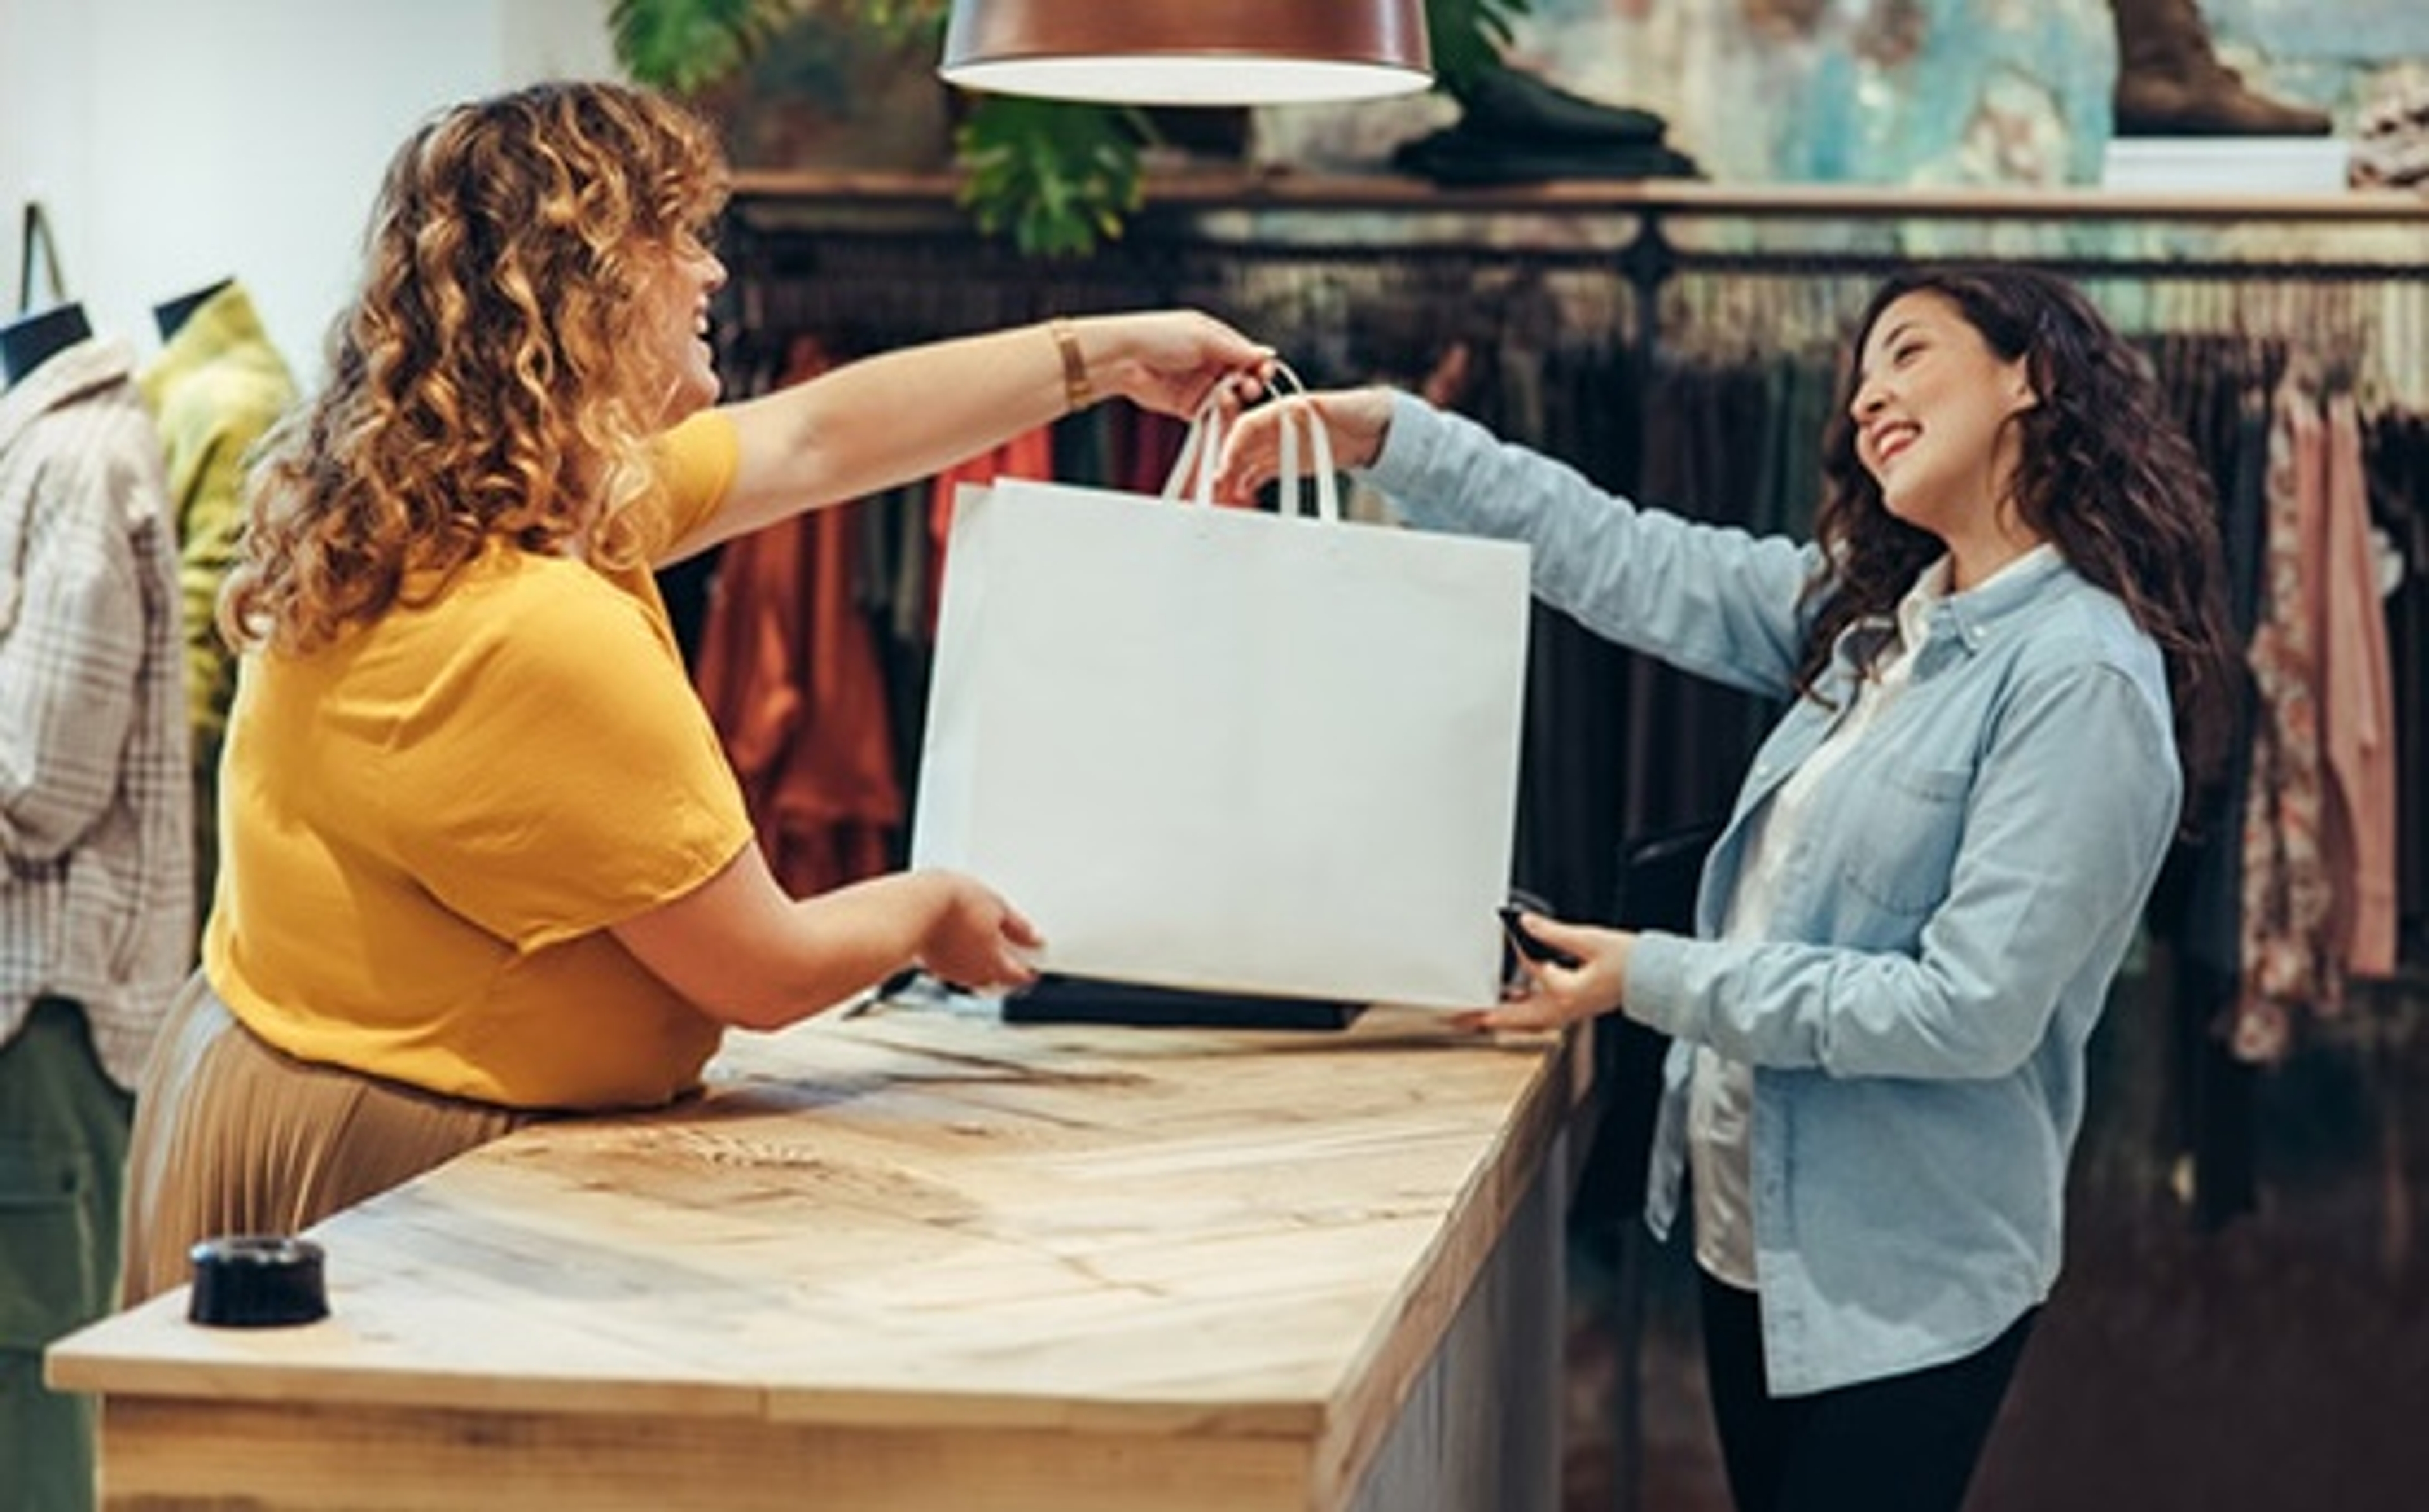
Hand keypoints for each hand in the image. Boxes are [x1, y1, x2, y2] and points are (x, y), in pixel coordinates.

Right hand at [914, 871, 1043, 993]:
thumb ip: (1018, 927)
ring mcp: (949, 971)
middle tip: (1012, 952)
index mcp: (993, 964)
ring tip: (984, 940)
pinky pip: (952, 966)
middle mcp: (972, 975)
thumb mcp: (996, 906)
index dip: (1030, 970)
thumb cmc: (953, 903)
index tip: (1034, 963)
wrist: (913, 903)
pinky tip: (958, 939)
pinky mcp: (930, 963)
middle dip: (1005, 969)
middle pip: (996, 980)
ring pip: (972, 975)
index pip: (1019, 977)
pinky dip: (960, 957)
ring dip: (981, 963)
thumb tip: (1033, 939)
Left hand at [1082, 310, 1274, 419]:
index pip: (1247, 354)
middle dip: (1251, 383)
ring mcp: (1199, 385)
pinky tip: (1221, 409)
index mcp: (1215, 339)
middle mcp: (1210, 362)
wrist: (1123, 359)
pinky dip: (1219, 414)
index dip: (1259, 364)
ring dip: (1235, 398)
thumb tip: (1267, 353)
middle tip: (1251, 387)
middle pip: (1242, 377)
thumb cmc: (1158, 336)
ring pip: (1230, 397)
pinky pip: (1211, 414)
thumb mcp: (1202, 336)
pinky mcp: (1188, 406)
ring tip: (1230, 395)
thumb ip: (1236, 349)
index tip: (1266, 372)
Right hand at [1212, 386, 1394, 504]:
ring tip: (1223, 495)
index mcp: (1282, 408)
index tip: (1227, 464)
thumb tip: (1300, 407)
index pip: (1248, 425)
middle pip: (1242, 445)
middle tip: (1215, 486)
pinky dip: (1249, 482)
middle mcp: (1276, 426)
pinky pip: (1262, 472)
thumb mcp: (1336, 407)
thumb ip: (1315, 408)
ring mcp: (1280, 444)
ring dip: (1234, 476)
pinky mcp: (1288, 461)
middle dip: (1226, 464)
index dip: (1235, 444)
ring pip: (1248, 461)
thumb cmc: (1356, 409)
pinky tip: (1241, 493)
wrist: (1375, 427)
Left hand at [1454, 912, 1633, 1033]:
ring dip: (1500, 1017)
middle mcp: (1562, 1009)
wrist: (1654, 978)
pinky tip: (1511, 999)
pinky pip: (1537, 1015)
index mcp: (1564, 993)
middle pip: (1513, 1018)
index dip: (1516, 946)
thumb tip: (1526, 924)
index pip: (1529, 969)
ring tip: (1476, 1014)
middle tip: (1458, 1018)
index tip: (1507, 930)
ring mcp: (1567, 1012)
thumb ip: (1553, 933)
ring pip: (1524, 1020)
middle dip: (1484, 1018)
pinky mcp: (1572, 1009)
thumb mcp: (1590, 940)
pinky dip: (1520, 1010)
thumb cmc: (1631, 964)